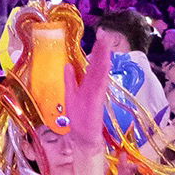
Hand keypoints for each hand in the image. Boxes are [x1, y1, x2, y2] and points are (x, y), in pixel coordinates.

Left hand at [68, 33, 112, 152]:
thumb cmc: (80, 120)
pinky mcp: (95, 102)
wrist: (84, 140)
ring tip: (106, 43)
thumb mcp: (70, 96)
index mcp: (87, 86)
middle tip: (106, 34)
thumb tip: (68, 65)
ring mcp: (94, 95)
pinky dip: (101, 74)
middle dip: (102, 50)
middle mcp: (92, 88)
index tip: (101, 37)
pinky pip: (98, 86)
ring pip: (100, 73)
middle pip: (98, 66)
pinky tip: (103, 64)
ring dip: (103, 58)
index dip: (97, 51)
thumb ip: (70, 81)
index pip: (93, 65)